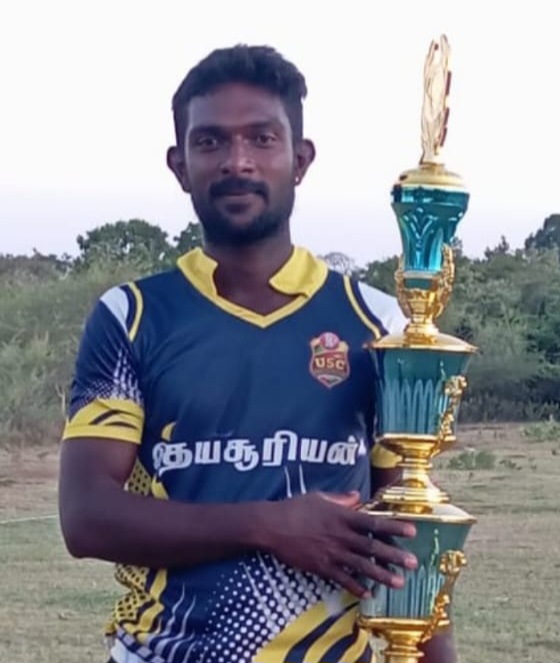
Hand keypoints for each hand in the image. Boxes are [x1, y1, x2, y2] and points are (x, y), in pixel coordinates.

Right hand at [265, 491, 416, 597]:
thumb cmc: (294, 507)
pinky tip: (368, 594)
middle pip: (372, 547)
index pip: (373, 522)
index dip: (394, 526)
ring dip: (382, 575)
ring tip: (399, 582)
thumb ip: (341, 499)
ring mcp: (331, 553)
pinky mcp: (321, 567)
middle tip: (413, 563)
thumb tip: (357, 496)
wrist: (271, 526)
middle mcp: (340, 536)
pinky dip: (356, 587)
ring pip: (361, 566)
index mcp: (341, 516)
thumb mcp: (318, 497)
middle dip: (394, 555)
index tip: (412, 530)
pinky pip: (342, 579)